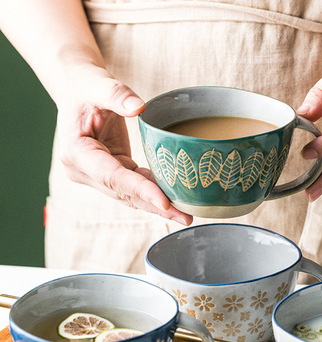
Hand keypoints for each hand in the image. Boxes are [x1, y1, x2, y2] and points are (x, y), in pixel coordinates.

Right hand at [55, 66, 192, 224]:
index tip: (164, 201)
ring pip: (131, 196)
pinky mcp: (111, 174)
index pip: (112, 176)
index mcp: (76, 152)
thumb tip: (139, 107)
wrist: (76, 92)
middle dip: (155, 207)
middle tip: (185, 217)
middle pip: (124, 193)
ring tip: (185, 215)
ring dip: (158, 206)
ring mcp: (97, 176)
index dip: (139, 189)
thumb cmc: (85, 87)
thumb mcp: (97, 84)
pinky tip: (176, 200)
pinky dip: (155, 193)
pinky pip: (135, 187)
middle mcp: (84, 171)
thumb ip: (116, 94)